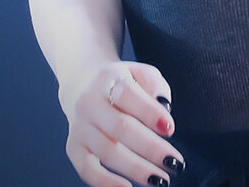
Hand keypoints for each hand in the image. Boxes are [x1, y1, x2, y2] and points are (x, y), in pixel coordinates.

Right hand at [62, 61, 182, 185]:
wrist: (80, 82)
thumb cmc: (121, 82)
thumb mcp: (139, 71)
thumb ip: (155, 84)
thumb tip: (165, 108)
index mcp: (108, 78)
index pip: (127, 94)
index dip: (149, 112)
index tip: (170, 129)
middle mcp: (89, 102)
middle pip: (120, 127)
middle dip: (150, 148)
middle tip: (175, 163)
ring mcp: (80, 126)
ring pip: (107, 151)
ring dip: (136, 169)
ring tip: (161, 180)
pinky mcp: (73, 147)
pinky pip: (86, 169)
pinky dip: (105, 182)